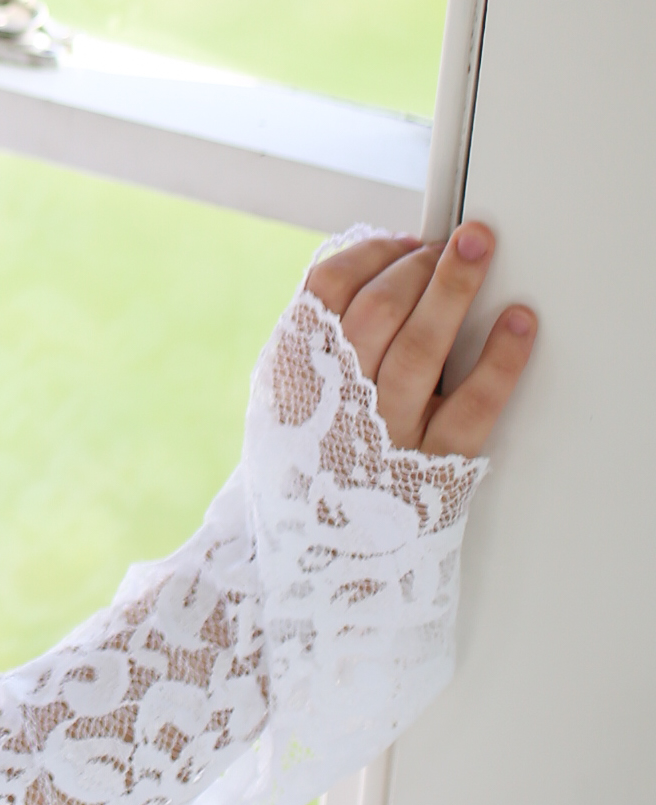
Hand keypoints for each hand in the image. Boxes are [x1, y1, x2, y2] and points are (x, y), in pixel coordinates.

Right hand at [305, 226, 534, 457]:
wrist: (321, 561)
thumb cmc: (314, 469)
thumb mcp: (287, 404)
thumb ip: (316, 346)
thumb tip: (371, 274)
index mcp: (295, 378)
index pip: (324, 293)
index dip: (368, 256)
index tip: (402, 243)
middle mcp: (338, 402)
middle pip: (377, 310)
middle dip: (417, 264)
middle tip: (451, 242)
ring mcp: (388, 435)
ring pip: (422, 346)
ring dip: (453, 288)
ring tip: (478, 249)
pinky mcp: (437, 466)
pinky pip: (474, 405)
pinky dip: (500, 360)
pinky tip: (518, 324)